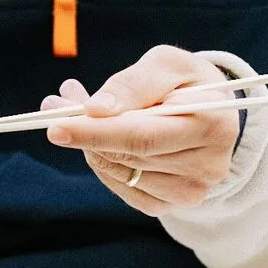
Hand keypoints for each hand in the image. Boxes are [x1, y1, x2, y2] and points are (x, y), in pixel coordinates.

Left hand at [40, 45, 239, 215]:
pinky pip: (123, 187)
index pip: (143, 137)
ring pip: (119, 172)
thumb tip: (95, 109)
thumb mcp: (166, 63)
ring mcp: (192, 191)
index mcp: (212, 124)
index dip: (96, 132)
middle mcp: (208, 166)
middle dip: (83, 131)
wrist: (212, 112)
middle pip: (127, 156)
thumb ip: (132, 83)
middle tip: (54, 105)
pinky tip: (101, 138)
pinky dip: (103, 161)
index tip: (57, 126)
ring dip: (89, 143)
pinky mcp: (173, 204)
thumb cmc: (184, 80)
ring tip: (79, 110)